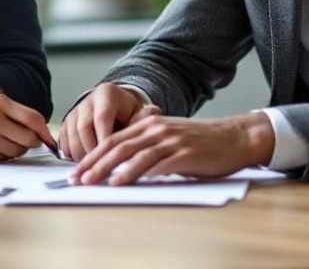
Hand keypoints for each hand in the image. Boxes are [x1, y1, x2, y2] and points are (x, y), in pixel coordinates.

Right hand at [0, 94, 56, 161]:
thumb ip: (13, 112)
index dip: (44, 130)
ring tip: (5, 141)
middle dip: (32, 142)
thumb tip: (39, 130)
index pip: (33, 118)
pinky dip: (2, 155)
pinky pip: (3, 158)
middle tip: (26, 140)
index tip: (47, 137)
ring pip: (18, 151)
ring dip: (17, 149)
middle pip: (30, 138)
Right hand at [59, 83, 161, 160]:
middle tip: (101, 170)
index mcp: (106, 94)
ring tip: (93, 170)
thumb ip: (145, 116)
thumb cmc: (129, 113)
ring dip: (81, 155)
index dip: (106, 140)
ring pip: (72, 136)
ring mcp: (75, 112)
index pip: (102, 118)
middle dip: (91, 152)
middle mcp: (88, 101)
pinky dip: (72, 155)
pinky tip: (84, 166)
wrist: (115, 107)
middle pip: (83, 128)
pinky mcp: (66, 123)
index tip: (113, 159)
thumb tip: (152, 114)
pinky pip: (64, 141)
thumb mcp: (140, 112)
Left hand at [69, 111, 274, 185]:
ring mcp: (171, 141)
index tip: (75, 172)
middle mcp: (156, 130)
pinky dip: (142, 174)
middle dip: (95, 164)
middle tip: (78, 180)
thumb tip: (117, 164)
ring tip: (99, 183)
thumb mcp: (168, 136)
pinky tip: (130, 182)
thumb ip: (145, 144)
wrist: (233, 137)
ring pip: (135, 155)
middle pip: (118, 147)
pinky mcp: (185, 154)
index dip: (91, 156)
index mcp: (148, 125)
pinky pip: (159, 165)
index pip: (112, 140)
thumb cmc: (199, 141)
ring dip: (114, 170)